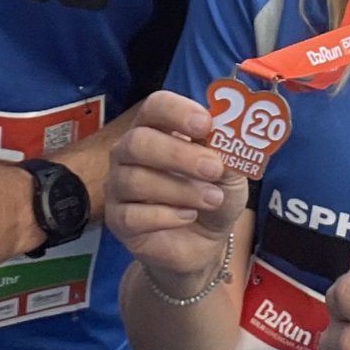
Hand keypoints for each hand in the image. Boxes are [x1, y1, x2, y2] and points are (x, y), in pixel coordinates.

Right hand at [106, 89, 244, 289]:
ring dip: (180, 190)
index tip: (205, 124)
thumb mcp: (231, 172)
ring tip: (212, 199)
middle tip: (212, 168)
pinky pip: (132, 215)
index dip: (177, 111)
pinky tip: (188, 216)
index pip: (155, 106)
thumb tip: (227, 135)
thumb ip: (228, 152)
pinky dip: (166, 216)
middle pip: (138, 141)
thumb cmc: (212, 194)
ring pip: (135, 180)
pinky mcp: (118, 220)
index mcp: (156, 128)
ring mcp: (119, 186)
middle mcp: (129, 152)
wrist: (205, 242)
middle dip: (178, 154)